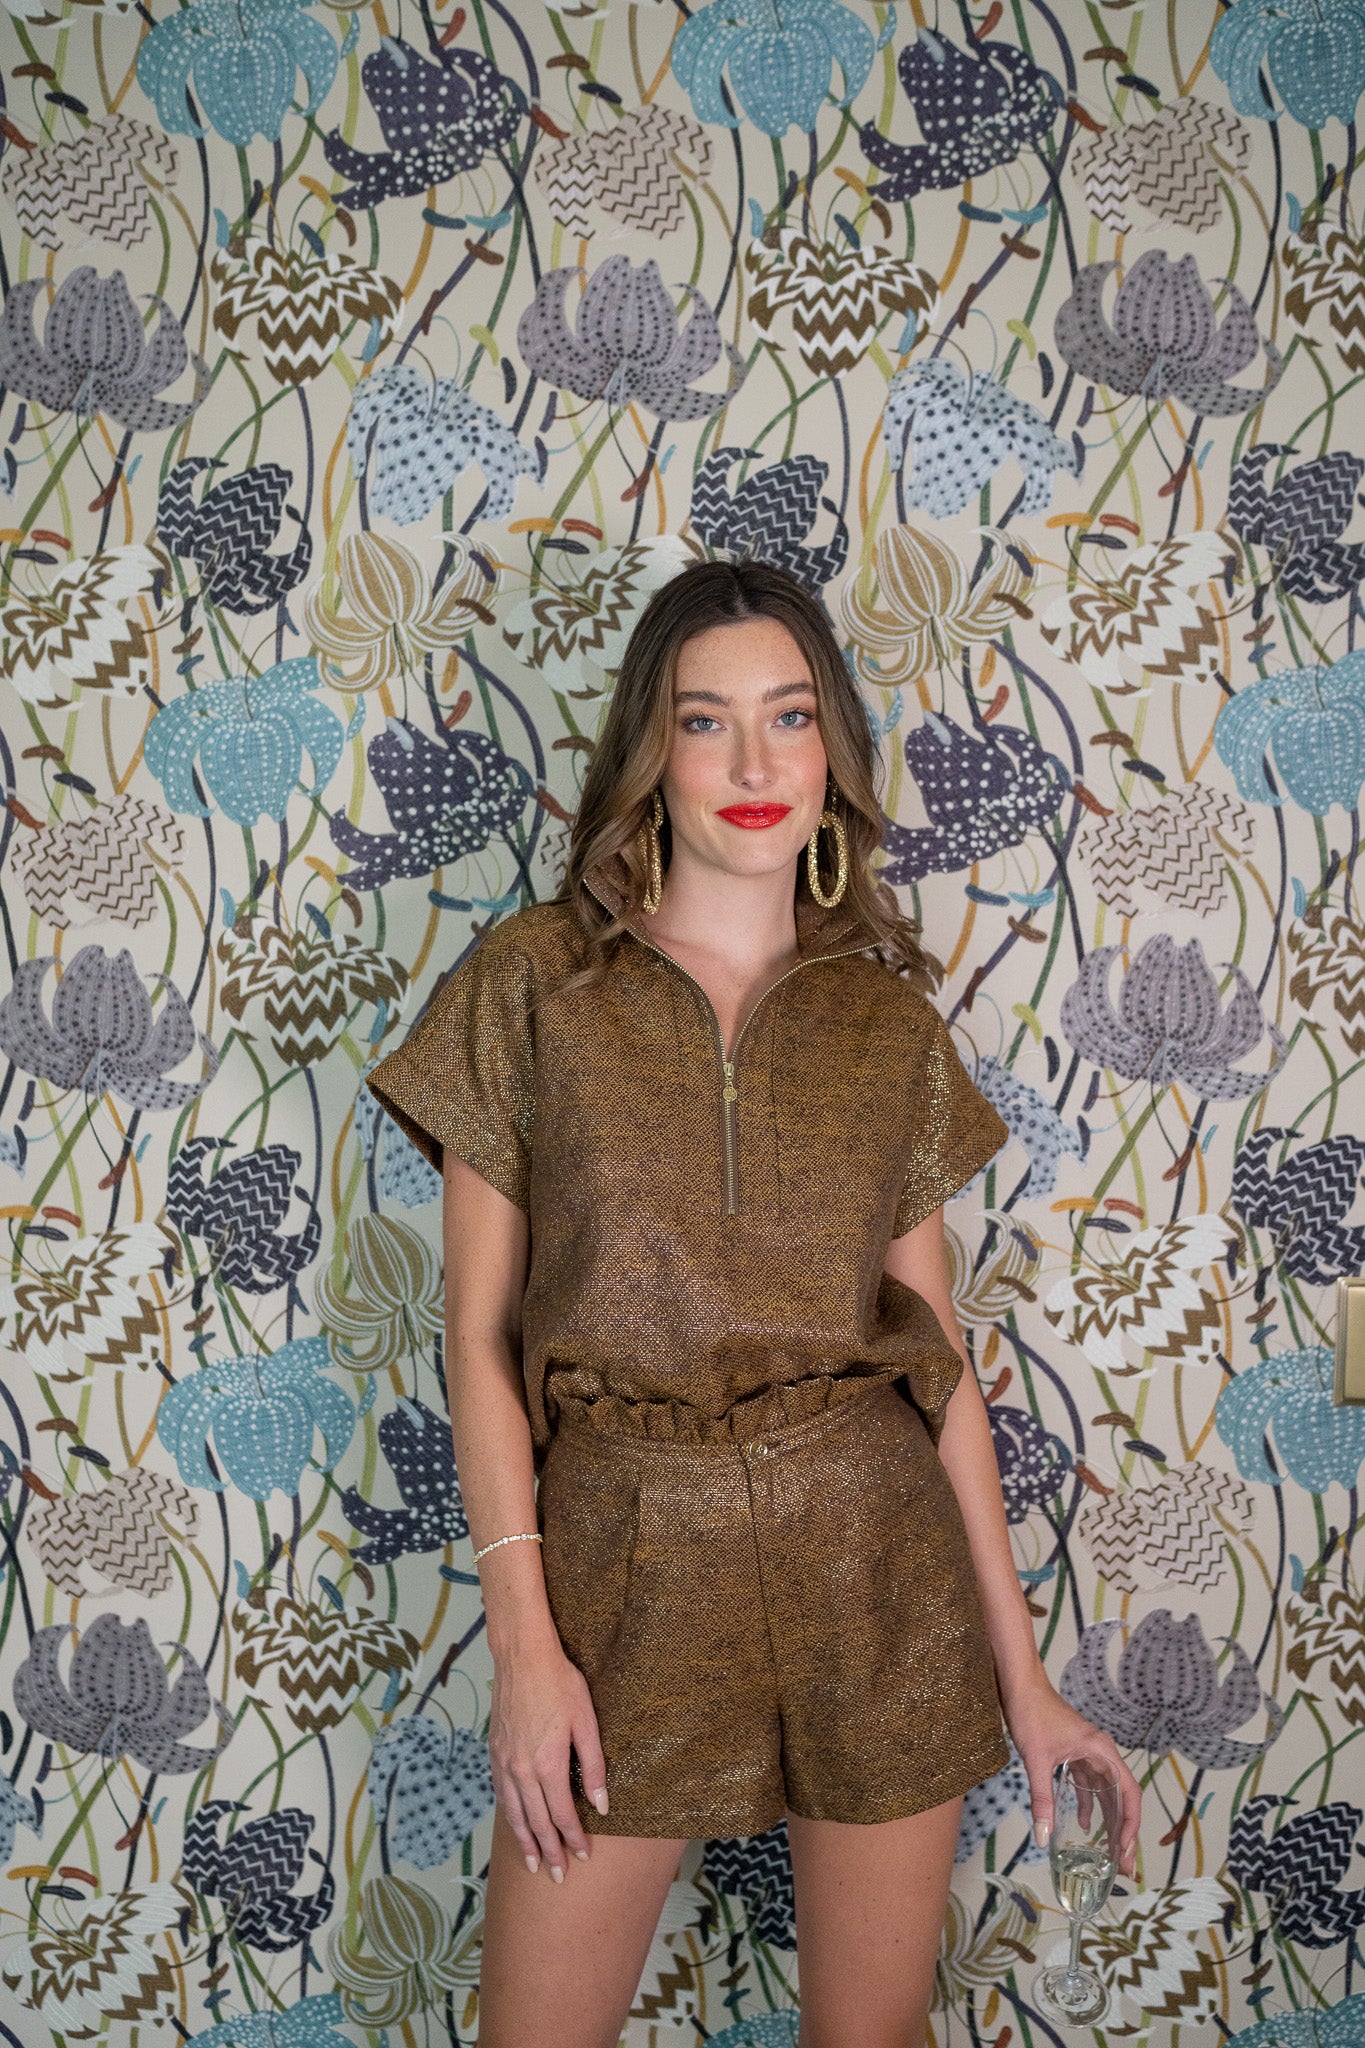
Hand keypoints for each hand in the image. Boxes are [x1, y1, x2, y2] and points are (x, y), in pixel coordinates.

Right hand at [487, 1635, 608, 1881]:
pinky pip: (501, 1794)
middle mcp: (522, 1770)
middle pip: (537, 1822)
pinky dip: (509, 1815)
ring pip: (514, 1813)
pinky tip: (515, 1823)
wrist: (522, 1657)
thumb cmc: (560, 1684)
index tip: (583, 1856)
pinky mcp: (495, 1752)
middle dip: (549, 1851)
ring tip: (532, 1864)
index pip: (562, 1814)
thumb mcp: (586, 1721)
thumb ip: (594, 1766)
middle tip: (558, 1877)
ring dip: (525, 1841)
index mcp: (548, 1765)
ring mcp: (504, 1762)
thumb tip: (601, 1805)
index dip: (574, 1838)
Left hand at [1003, 1674, 1141, 1877]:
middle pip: (1122, 1797)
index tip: (1125, 1851)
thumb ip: (1041, 1800)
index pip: (1129, 1793)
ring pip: (1107, 1793)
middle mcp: (1102, 1753)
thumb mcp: (1036, 1759)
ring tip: (1109, 1854)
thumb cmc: (1031, 1714)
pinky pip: (1090, 1785)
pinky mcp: (1076, 1754)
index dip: (1131, 1825)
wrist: (1019, 1685)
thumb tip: (1044, 1838)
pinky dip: (1090, 1805)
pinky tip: (1086, 1825)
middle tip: (1123, 1866)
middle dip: (1123, 1832)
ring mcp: (1089, 1754)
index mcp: (1102, 1751)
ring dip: (1109, 1822)